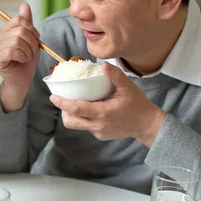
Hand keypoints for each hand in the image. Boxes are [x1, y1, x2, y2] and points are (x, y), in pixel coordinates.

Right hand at [0, 3, 40, 111]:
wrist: (22, 80)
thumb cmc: (26, 61)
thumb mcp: (30, 39)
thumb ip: (27, 23)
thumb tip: (24, 5)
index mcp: (5, 31)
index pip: (19, 20)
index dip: (31, 29)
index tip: (35, 39)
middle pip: (19, 30)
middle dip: (31, 42)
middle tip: (31, 52)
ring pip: (17, 41)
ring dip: (27, 51)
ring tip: (26, 57)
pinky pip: (12, 51)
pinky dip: (22, 57)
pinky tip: (21, 61)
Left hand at [49, 62, 166, 146]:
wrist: (147, 125)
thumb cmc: (138, 105)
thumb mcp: (128, 88)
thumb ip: (115, 76)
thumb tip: (103, 64)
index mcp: (103, 113)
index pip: (77, 109)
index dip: (63, 103)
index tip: (53, 96)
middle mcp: (98, 125)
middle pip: (71, 121)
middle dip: (64, 111)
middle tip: (64, 99)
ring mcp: (98, 132)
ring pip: (77, 125)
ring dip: (73, 115)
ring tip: (76, 103)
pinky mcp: (100, 136)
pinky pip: (86, 127)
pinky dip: (84, 118)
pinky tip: (91, 109)